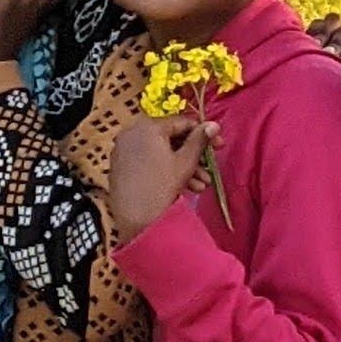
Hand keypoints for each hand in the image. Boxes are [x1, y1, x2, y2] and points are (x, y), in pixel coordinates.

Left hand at [109, 108, 207, 241]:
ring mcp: (124, 148)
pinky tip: (186, 187)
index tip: (219, 145)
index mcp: (148, 126)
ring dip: (184, 167)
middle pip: (171, 138)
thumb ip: (200, 140)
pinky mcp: (121, 164)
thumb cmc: (161, 187)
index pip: (182, 122)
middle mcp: (132, 132)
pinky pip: (149, 161)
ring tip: (202, 184)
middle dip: (194, 155)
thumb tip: (213, 124)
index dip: (204, 134)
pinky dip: (166, 170)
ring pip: (161, 152)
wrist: (133, 218)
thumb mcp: (185, 162)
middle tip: (210, 167)